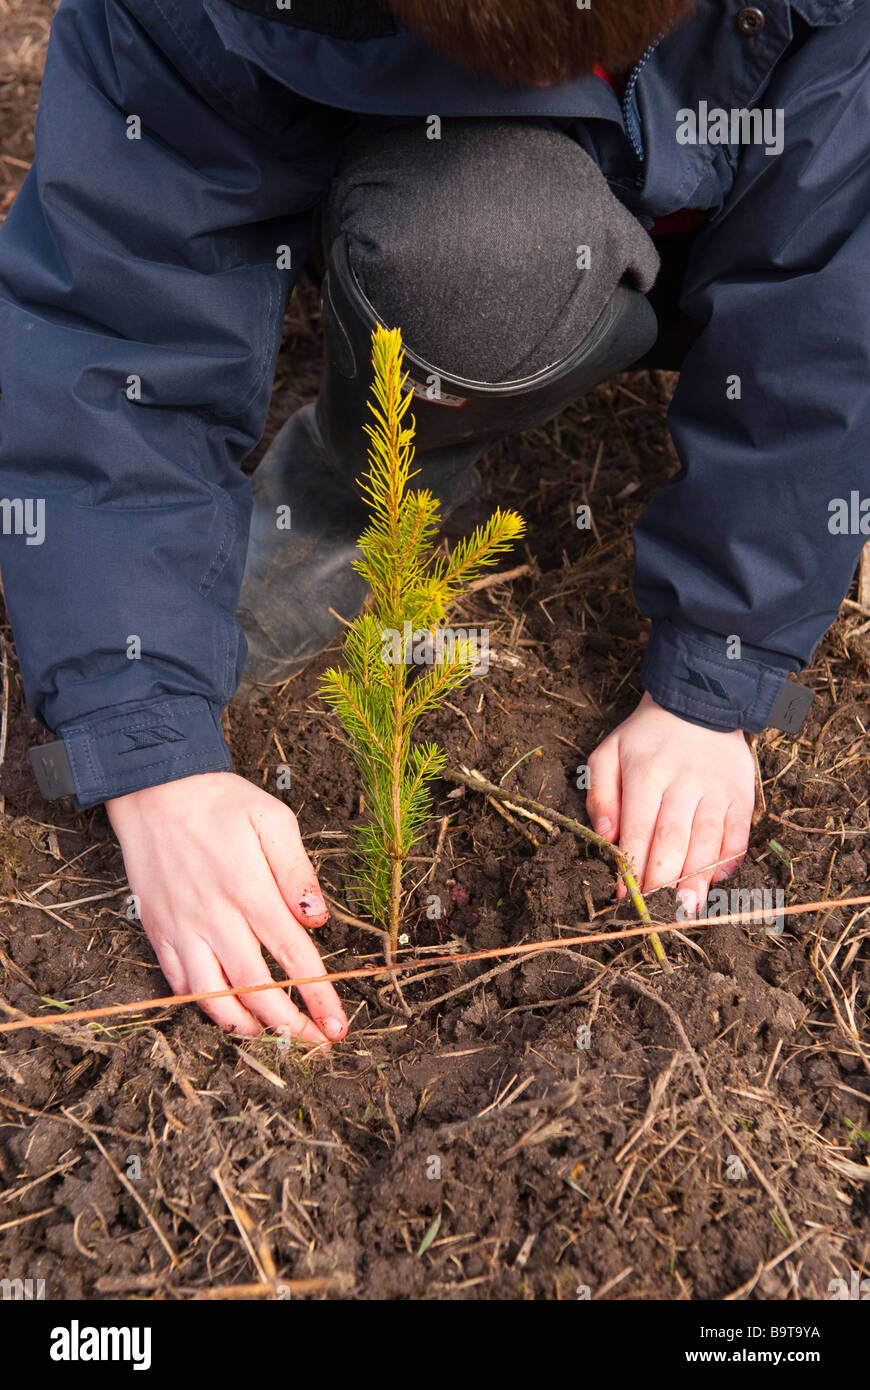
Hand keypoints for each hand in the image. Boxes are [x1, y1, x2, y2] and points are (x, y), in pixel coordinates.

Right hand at [106, 772, 347, 1043]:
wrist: (152, 788)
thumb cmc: (217, 800)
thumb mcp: (271, 818)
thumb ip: (297, 871)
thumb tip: (317, 918)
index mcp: (250, 891)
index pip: (294, 957)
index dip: (319, 996)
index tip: (338, 1025)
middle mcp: (216, 918)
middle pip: (256, 990)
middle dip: (290, 1026)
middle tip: (316, 1043)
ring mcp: (183, 929)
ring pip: (214, 998)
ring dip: (247, 1026)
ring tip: (273, 1035)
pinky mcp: (159, 931)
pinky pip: (180, 985)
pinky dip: (204, 1006)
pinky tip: (227, 1010)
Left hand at [586, 692, 755, 914]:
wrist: (698, 704)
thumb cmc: (645, 738)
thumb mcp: (609, 754)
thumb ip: (601, 795)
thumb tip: (606, 837)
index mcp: (646, 772)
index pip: (638, 828)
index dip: (632, 866)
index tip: (624, 896)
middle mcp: (683, 782)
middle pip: (673, 839)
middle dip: (663, 880)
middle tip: (657, 913)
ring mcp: (716, 789)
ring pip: (708, 840)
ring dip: (697, 879)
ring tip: (687, 909)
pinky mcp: (741, 794)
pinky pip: (739, 832)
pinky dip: (729, 859)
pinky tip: (717, 881)